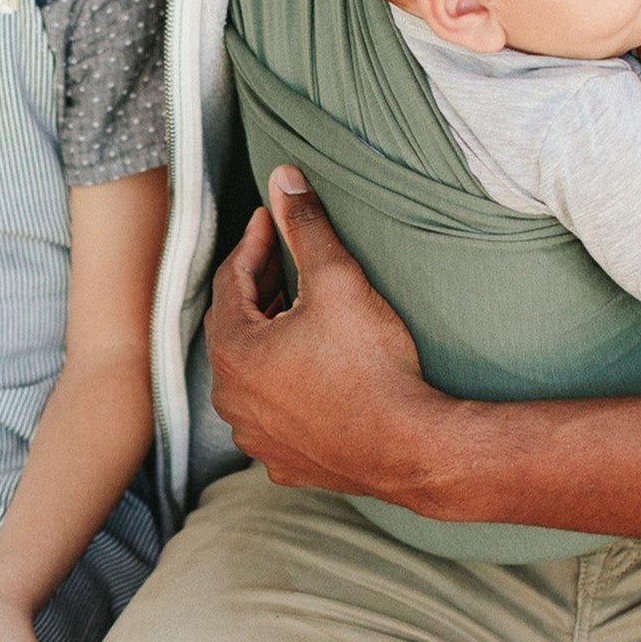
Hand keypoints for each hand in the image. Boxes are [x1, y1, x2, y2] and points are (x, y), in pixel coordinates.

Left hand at [205, 167, 445, 500]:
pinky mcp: (285, 462)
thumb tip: (284, 179)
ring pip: (250, 374)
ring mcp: (256, 436)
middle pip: (235, 327)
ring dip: (268, 341)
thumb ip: (305, 226)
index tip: (271, 219)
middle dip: (258, 289)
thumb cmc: (372, 366)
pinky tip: (309, 372)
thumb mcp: (338, 280)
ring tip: (296, 312)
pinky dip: (283, 386)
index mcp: (234, 351)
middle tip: (283, 259)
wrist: (410, 447)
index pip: (229, 281)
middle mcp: (232, 399)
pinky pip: (273, 413)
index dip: (252, 244)